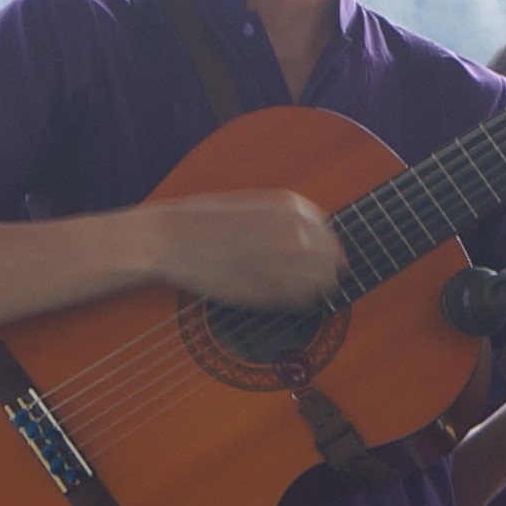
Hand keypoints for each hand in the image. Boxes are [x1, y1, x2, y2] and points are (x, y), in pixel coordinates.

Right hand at [142, 190, 346, 308]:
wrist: (171, 239)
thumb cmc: (205, 222)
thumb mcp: (253, 204)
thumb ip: (287, 219)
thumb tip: (317, 238)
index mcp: (293, 207)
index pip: (330, 234)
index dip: (320, 249)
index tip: (308, 258)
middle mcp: (298, 232)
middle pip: (334, 261)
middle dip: (322, 270)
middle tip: (303, 278)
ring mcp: (289, 262)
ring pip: (324, 284)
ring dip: (312, 288)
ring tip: (287, 286)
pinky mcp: (274, 290)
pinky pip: (302, 301)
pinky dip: (294, 301)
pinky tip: (274, 294)